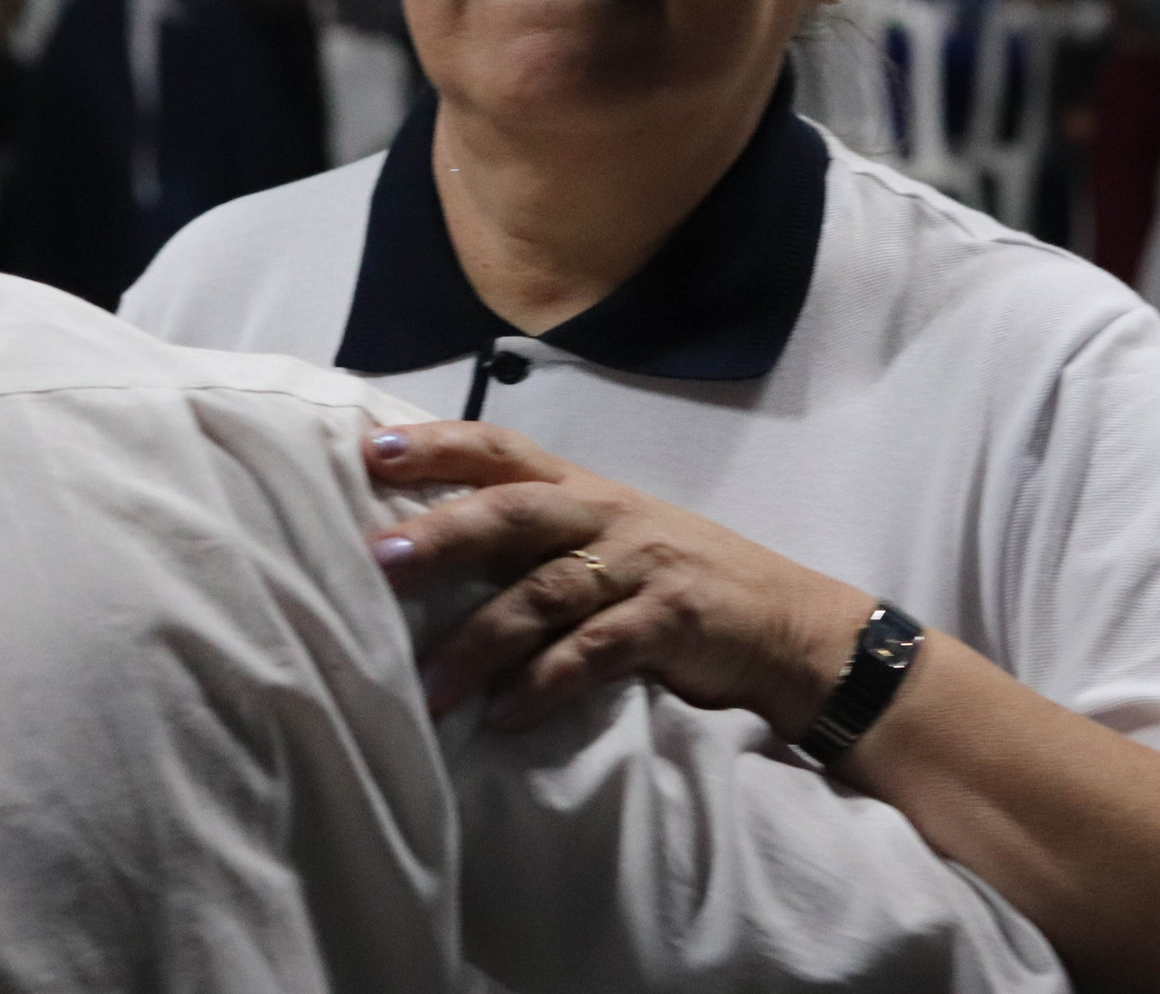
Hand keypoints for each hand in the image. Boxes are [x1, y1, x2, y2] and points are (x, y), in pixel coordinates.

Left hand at [363, 421, 873, 736]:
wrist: (788, 624)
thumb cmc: (678, 581)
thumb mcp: (609, 540)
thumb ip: (535, 539)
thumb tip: (424, 554)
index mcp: (583, 488)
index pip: (500, 449)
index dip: (437, 444)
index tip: (370, 450)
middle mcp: (607, 515)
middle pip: (513, 511)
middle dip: (443, 534)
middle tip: (379, 560)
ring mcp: (641, 566)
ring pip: (543, 594)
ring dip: (478, 642)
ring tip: (427, 687)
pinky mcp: (670, 621)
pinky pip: (593, 653)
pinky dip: (544, 685)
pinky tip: (504, 714)